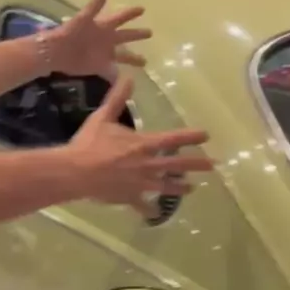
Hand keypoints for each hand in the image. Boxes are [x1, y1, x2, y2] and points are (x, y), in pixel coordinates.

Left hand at [50, 0, 150, 75]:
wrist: (55, 53)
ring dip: (134, 58)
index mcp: (104, 26)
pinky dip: (118, 75)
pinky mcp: (99, 67)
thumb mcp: (83, 17)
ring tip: (145, 61)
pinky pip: (111, 71)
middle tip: (150, 32)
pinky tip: (126, 79)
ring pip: (123, 56)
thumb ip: (96, 4)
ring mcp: (104, 54)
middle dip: (138, 34)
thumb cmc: (69, 33)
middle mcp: (106, 39)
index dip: (131, 13)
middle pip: (126, 36)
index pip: (121, 18)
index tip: (143, 9)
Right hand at [65, 77, 213, 214]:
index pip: (172, 140)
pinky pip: (142, 205)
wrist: (75, 172)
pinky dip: (149, 209)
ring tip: (193, 188)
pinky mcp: (130, 197)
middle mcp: (146, 164)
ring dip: (180, 187)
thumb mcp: (102, 116)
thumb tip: (128, 76)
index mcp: (142, 144)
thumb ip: (117, 97)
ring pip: (166, 186)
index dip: (190, 137)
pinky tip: (155, 213)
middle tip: (213, 165)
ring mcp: (140, 183)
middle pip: (177, 165)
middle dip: (196, 164)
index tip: (206, 135)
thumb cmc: (89, 143)